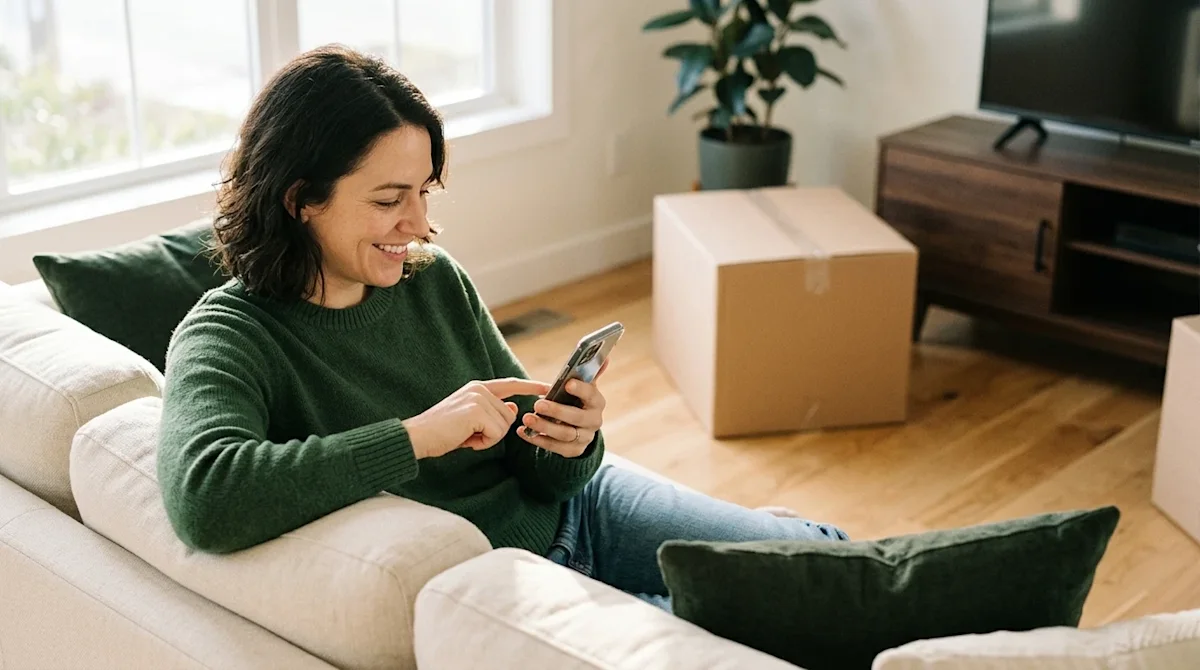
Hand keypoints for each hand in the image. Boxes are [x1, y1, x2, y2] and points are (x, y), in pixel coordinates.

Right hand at [404, 378, 550, 458]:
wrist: (418, 437)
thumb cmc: (442, 431)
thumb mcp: (471, 420)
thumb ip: (492, 412)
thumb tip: (514, 408)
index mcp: (478, 388)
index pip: (511, 384)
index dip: (531, 386)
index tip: (548, 387)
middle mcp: (480, 389)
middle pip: (510, 416)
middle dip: (493, 432)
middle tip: (469, 435)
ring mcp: (478, 398)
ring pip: (504, 426)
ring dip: (487, 439)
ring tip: (465, 436)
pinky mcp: (477, 411)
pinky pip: (496, 434)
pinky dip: (483, 443)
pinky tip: (465, 439)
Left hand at [519, 360, 608, 457]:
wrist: (580, 428)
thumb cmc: (577, 400)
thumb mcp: (583, 387)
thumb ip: (590, 373)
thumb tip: (605, 357)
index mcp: (597, 402)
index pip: (592, 395)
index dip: (581, 389)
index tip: (567, 383)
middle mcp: (594, 421)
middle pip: (577, 417)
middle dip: (557, 411)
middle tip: (538, 404)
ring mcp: (585, 437)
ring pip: (565, 434)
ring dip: (544, 426)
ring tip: (527, 418)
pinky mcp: (573, 450)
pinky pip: (555, 448)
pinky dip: (538, 440)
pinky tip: (524, 432)